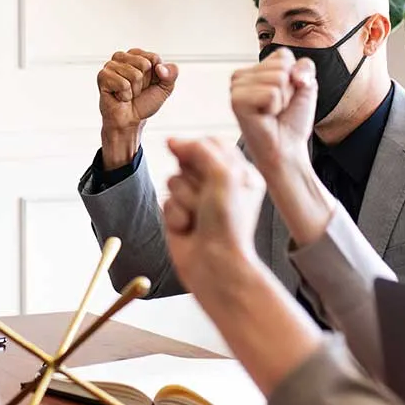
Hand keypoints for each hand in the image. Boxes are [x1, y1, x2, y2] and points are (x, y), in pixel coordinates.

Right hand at [97, 48, 178, 168]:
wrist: (130, 121)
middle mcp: (122, 57)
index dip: (155, 75)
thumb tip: (160, 68)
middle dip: (144, 82)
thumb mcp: (165, 87)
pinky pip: (123, 84)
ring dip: (134, 90)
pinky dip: (125, 95)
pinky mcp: (102, 76)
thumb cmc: (144, 102)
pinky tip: (119, 97)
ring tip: (127, 94)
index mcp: (136, 55)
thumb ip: (172, 73)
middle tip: (136, 90)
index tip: (147, 84)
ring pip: (134, 75)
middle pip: (144, 64)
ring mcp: (110, 66)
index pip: (154, 58)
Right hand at [163, 137, 265, 291]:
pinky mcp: (179, 214)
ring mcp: (197, 200)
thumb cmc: (228, 223)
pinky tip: (188, 228)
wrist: (214, 263)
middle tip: (206, 199)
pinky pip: (166, 201)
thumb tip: (172, 141)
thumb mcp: (223, 175)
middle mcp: (218, 185)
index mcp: (239, 173)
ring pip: (174, 179)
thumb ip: (198, 150)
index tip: (198, 161)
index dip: (199, 149)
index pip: (211, 143)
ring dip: (184, 199)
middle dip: (192, 179)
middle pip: (188, 160)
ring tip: (198, 217)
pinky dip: (175, 214)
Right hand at [230, 48, 315, 177]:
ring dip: (282, 100)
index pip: (283, 55)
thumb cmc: (291, 120)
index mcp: (254, 70)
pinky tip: (265, 117)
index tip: (285, 96)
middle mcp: (241, 76)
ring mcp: (236, 88)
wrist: (287, 147)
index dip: (294, 77)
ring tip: (272, 112)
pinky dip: (275, 107)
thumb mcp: (306, 85)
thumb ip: (305, 66)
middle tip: (278, 107)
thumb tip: (292, 73)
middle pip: (281, 66)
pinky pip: (271, 93)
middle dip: (289, 90)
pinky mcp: (236, 101)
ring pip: (277, 78)